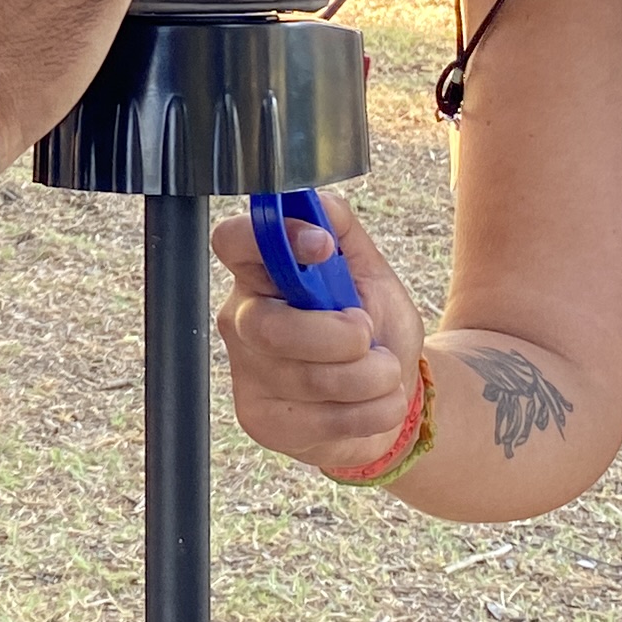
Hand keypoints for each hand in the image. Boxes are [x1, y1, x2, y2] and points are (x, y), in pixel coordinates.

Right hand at [213, 193, 430, 474]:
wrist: (388, 394)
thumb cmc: (372, 327)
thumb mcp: (369, 272)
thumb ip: (342, 231)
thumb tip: (317, 201)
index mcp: (262, 273)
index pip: (233, 242)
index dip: (274, 240)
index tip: (323, 248)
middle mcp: (242, 319)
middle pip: (271, 327)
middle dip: (341, 336)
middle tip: (367, 335)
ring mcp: (248, 373)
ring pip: (311, 378)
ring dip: (372, 375)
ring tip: (383, 370)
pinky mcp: (263, 419)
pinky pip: (325, 419)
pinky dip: (371, 410)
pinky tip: (373, 402)